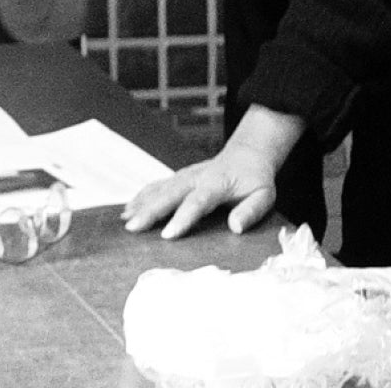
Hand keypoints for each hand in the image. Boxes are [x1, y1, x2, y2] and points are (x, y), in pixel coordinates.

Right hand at [122, 104, 304, 237]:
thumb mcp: (264, 195)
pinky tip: (128, 209)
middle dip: (149, 211)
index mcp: (216, 183)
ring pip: (158, 189)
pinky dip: (140, 197)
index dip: (182, 218)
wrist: (246, 155)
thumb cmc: (255, 179)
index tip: (167, 235)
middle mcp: (195, 177)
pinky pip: (155, 186)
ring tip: (126, 220)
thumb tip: (236, 228)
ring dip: (140, 204)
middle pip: (168, 194)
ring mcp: (183, 176)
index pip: (197, 202)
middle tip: (133, 228)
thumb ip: (251, 211)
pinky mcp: (177, 177)